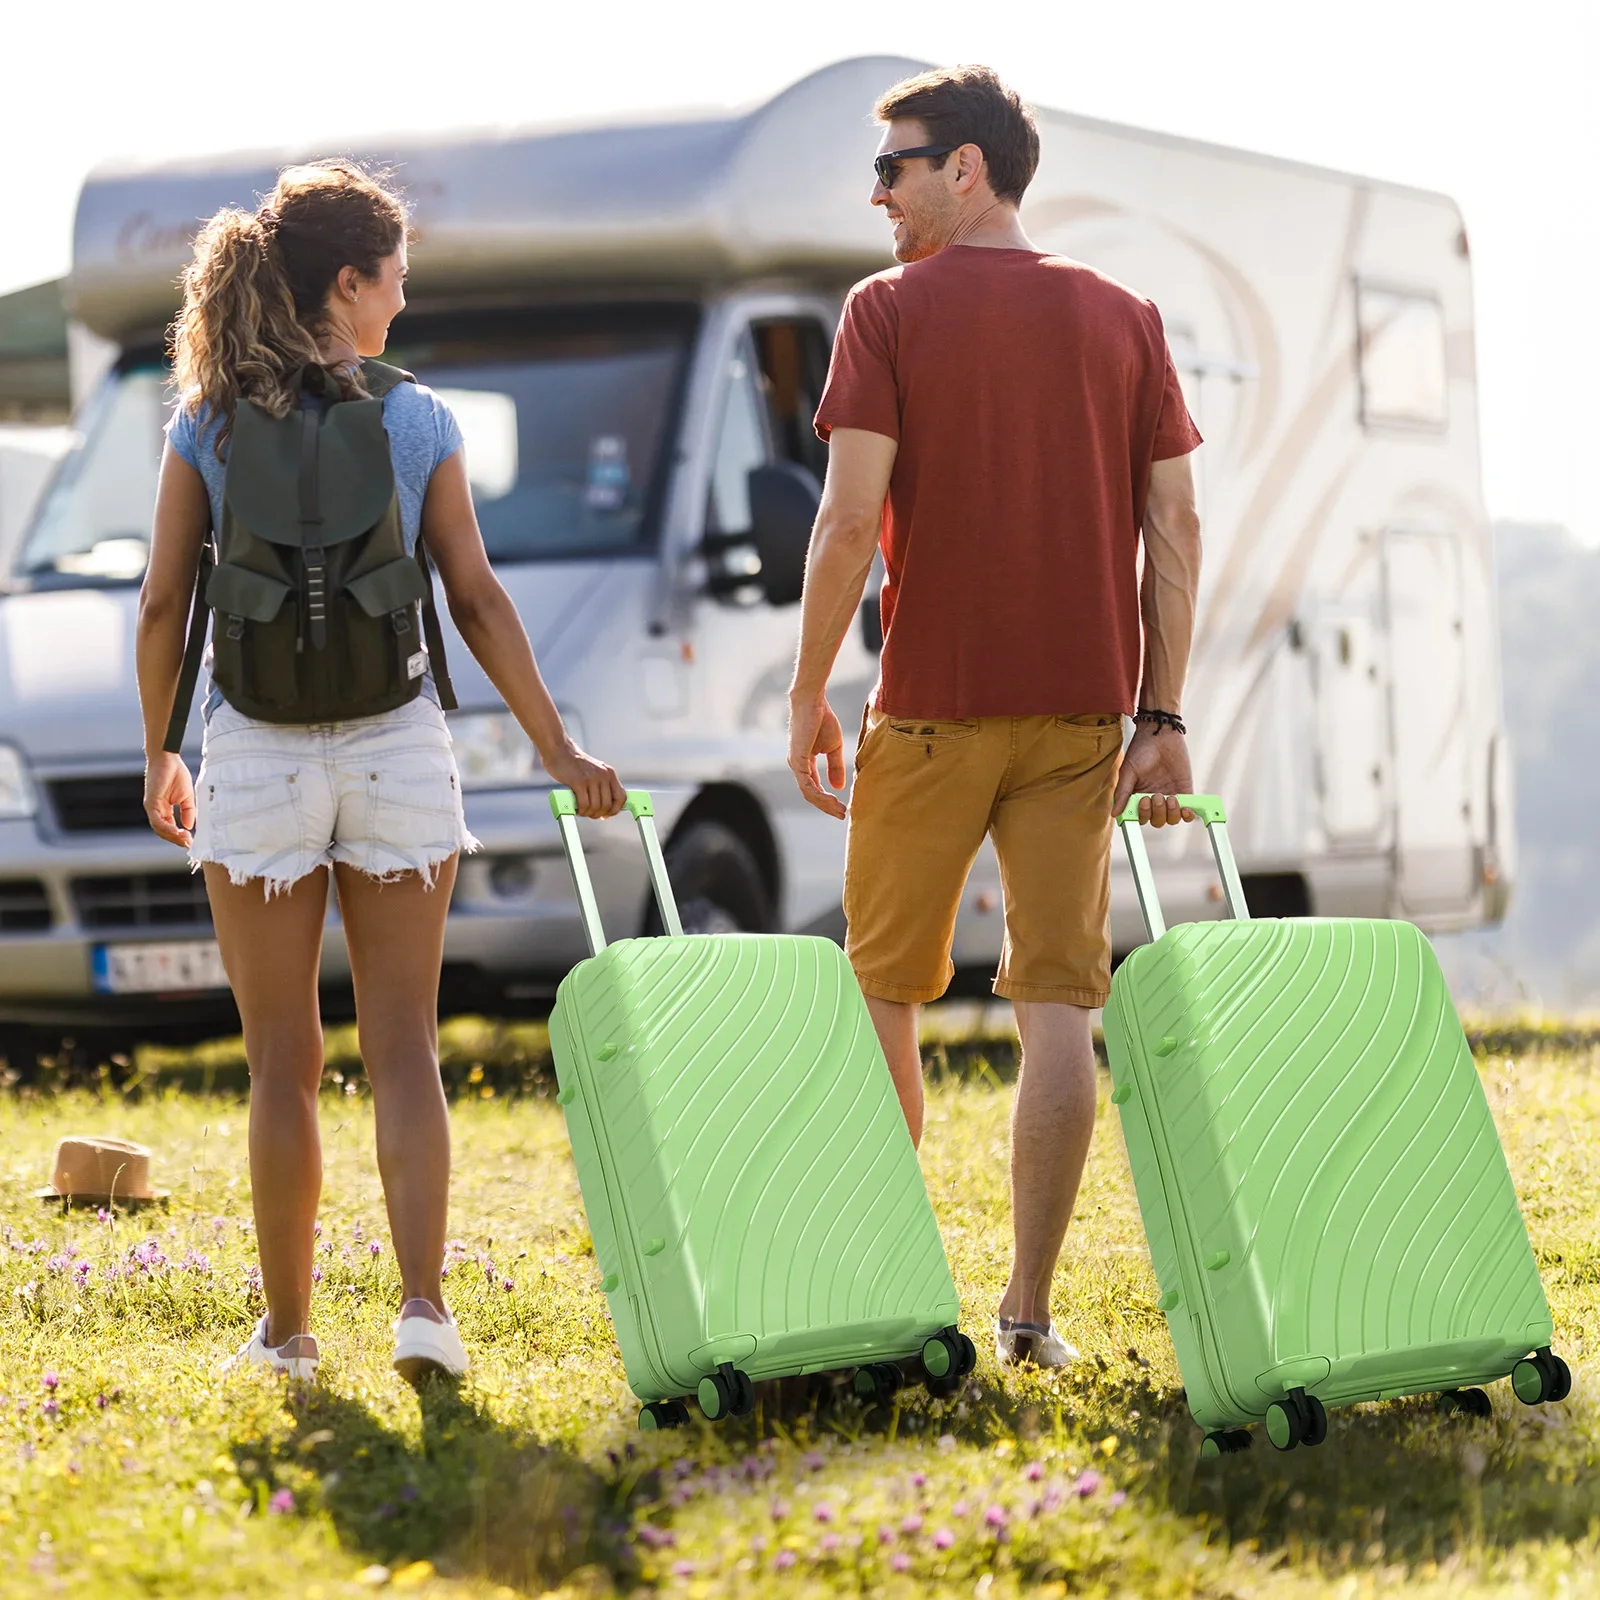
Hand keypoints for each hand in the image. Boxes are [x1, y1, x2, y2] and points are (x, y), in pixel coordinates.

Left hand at [144, 752, 196, 848]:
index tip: (191, 842)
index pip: (170, 829)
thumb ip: (187, 811)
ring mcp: (152, 808)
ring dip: (172, 836)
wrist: (167, 759)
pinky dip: (167, 828)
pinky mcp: (150, 803)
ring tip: (185, 839)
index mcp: (164, 810)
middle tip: (189, 844)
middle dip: (176, 840)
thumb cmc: (176, 774)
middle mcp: (156, 811)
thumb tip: (188, 826)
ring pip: (159, 829)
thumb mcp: (186, 797)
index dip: (180, 837)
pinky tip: (178, 831)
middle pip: (164, 832)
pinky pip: (157, 820)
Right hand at [544, 743, 625, 818]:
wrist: (559, 750)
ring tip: (581, 811)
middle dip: (598, 814)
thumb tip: (605, 806)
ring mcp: (592, 778)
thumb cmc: (574, 764)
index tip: (606, 815)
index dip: (615, 810)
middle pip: (607, 805)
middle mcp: (603, 775)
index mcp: (609, 773)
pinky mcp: (579, 782)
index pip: (621, 797)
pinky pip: (584, 804)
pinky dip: (581, 810)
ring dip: (588, 813)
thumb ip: (601, 785)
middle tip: (590, 814)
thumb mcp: (595, 771)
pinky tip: (577, 809)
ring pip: (596, 806)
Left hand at [788, 692, 847, 818]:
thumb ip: (834, 767)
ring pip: (809, 793)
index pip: (814, 787)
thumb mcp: (833, 747)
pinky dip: (820, 795)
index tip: (843, 807)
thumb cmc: (822, 719)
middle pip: (810, 794)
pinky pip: (807, 785)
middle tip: (842, 814)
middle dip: (827, 806)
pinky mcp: (798, 760)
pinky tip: (833, 799)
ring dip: (825, 804)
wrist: (813, 702)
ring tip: (840, 810)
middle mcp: (797, 766)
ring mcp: (796, 764)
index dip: (828, 799)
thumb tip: (838, 788)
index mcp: (804, 762)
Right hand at [1112, 725, 1195, 826]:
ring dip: (1171, 813)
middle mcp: (1153, 799)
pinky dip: (1187, 815)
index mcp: (1137, 796)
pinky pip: (1187, 812)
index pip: (1140, 817)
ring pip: (1171, 819)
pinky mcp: (1184, 791)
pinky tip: (1186, 809)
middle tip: (1155, 795)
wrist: (1161, 734)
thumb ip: (1122, 793)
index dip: (1142, 815)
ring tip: (1170, 798)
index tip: (1143, 803)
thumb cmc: (1141, 750)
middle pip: (1157, 821)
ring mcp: (1169, 796)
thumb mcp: (1128, 771)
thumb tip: (1115, 813)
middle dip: (1156, 812)